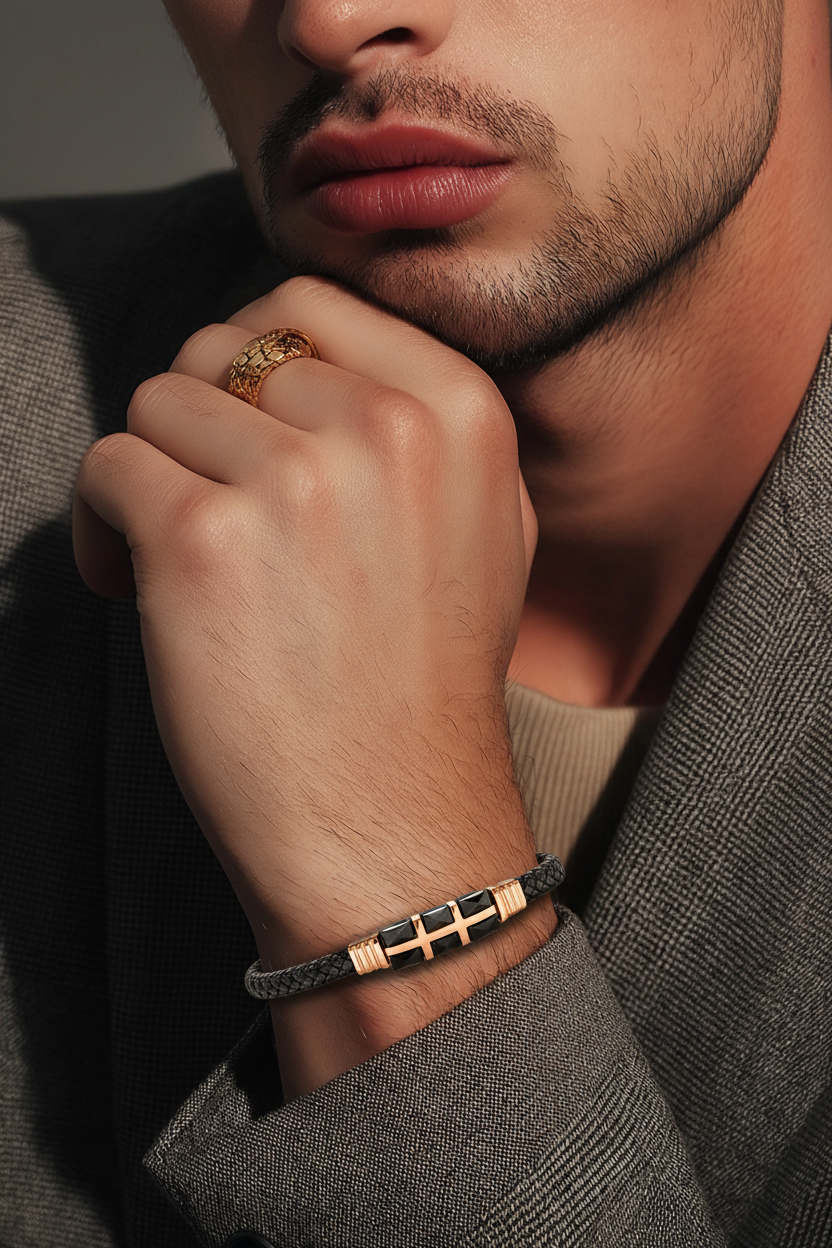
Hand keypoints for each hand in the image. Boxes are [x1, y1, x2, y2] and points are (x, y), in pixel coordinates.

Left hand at [74, 277, 553, 1089]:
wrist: (394, 829)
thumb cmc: (421, 690)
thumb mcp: (482, 533)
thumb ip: (420, 429)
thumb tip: (308, 364)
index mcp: (461, 411)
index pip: (310, 304)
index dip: (254, 369)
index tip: (245, 440)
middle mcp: (387, 427)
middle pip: (224, 349)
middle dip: (202, 426)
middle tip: (211, 510)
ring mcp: (297, 479)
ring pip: (159, 402)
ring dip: (152, 478)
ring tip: (180, 567)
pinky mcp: (204, 539)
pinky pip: (109, 467)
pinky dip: (102, 528)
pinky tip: (133, 591)